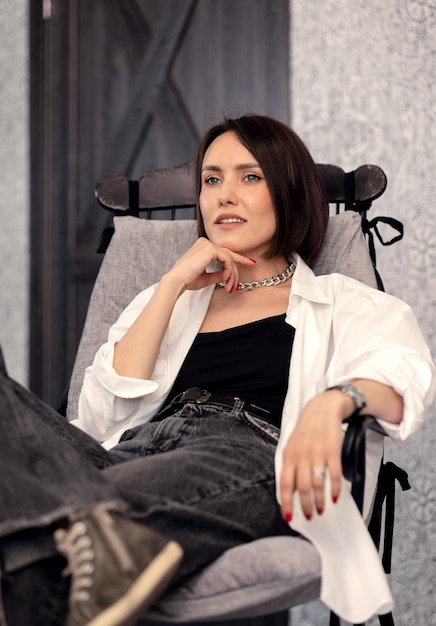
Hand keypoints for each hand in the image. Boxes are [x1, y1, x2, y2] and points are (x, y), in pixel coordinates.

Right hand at [166, 237, 255, 293]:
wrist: (178, 281)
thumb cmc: (187, 280)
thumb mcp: (206, 277)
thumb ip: (218, 274)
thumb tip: (228, 275)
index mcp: (203, 247)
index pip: (224, 252)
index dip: (238, 258)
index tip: (251, 262)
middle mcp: (205, 242)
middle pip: (228, 255)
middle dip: (235, 272)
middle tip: (237, 285)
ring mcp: (208, 244)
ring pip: (229, 258)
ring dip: (232, 274)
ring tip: (230, 287)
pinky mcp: (210, 249)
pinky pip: (227, 260)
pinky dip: (229, 271)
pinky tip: (226, 280)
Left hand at [279, 391, 349, 520]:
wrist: (323, 409)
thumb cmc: (306, 430)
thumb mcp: (292, 445)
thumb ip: (290, 465)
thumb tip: (290, 489)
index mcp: (289, 455)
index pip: (285, 484)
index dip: (286, 503)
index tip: (288, 517)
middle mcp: (302, 455)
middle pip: (303, 488)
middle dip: (305, 506)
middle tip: (309, 516)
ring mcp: (318, 453)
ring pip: (318, 484)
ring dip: (320, 501)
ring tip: (321, 509)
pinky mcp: (333, 451)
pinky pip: (333, 475)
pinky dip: (335, 489)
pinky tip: (335, 497)